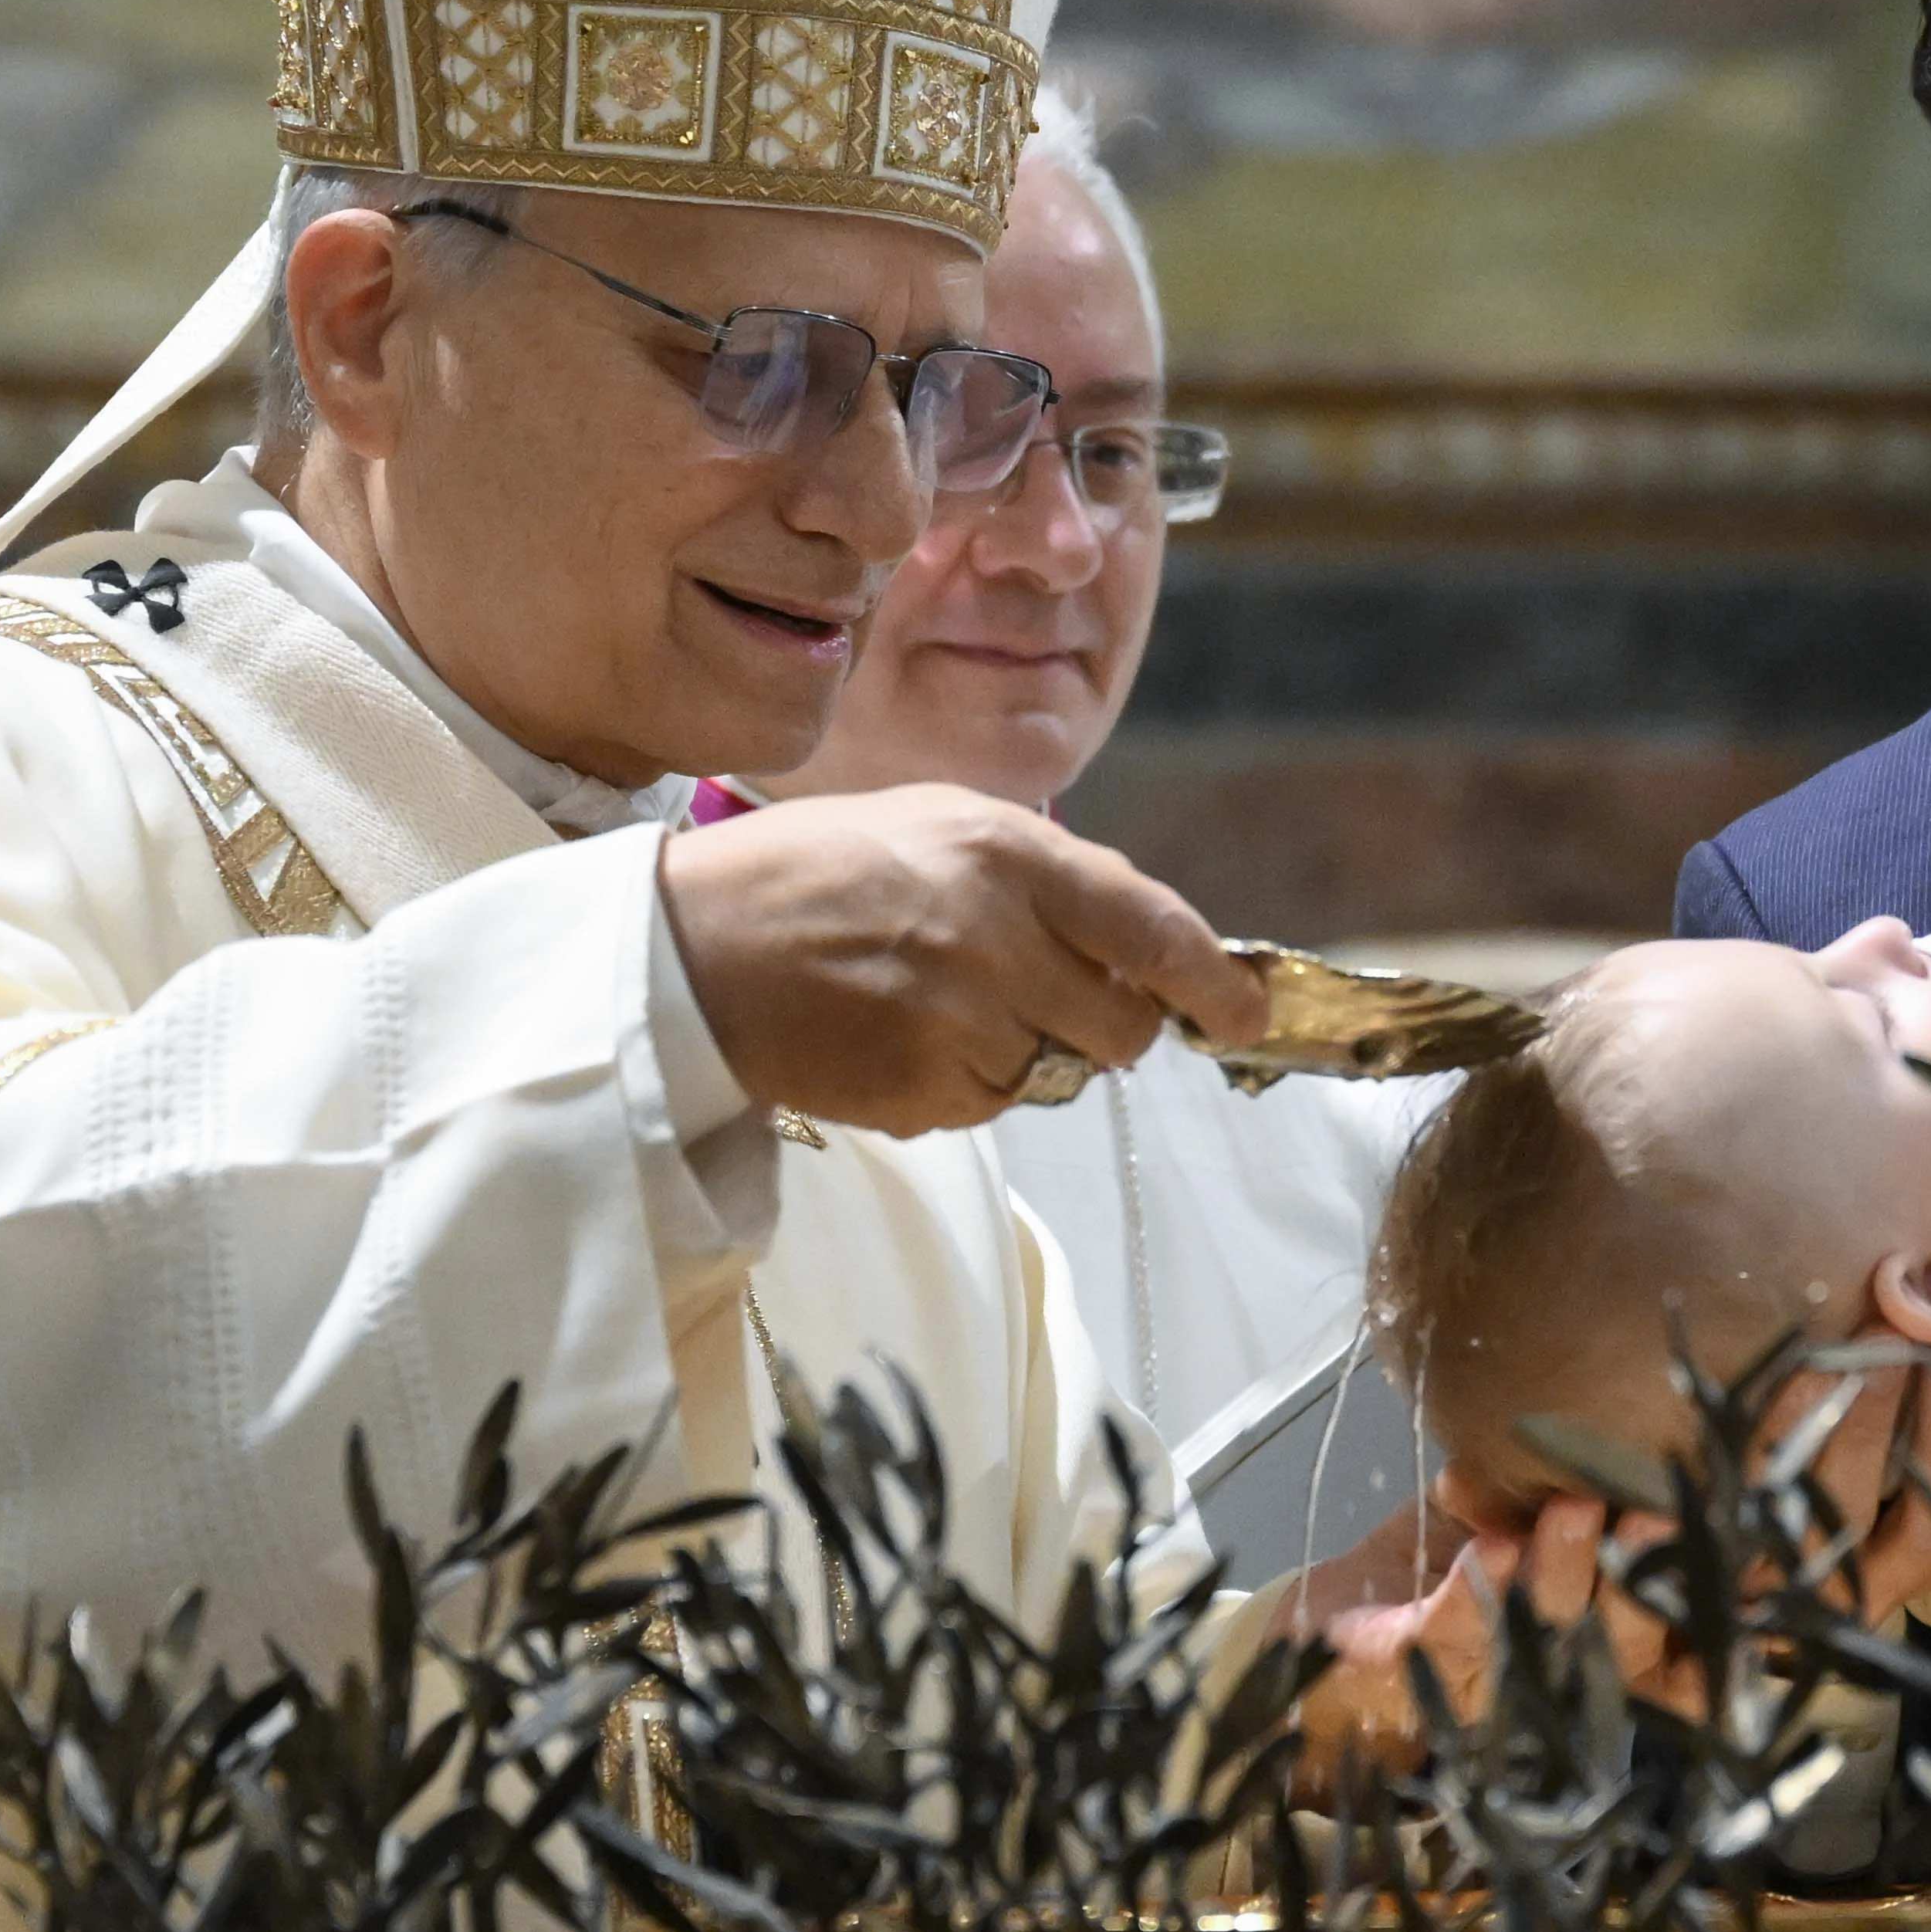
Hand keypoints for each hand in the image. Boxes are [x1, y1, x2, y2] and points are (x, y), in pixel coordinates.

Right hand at [660, 785, 1268, 1135]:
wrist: (683, 948)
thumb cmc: (814, 873)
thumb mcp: (937, 823)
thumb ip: (1046, 874)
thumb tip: (1144, 940)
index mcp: (1008, 853)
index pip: (1153, 928)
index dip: (1216, 981)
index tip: (1247, 1012)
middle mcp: (995, 936)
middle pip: (1122, 1025)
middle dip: (1105, 1026)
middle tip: (1038, 1000)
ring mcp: (956, 1020)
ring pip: (1053, 1072)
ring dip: (1019, 1052)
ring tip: (929, 1003)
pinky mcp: (918, 1091)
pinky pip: (987, 1108)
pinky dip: (961, 1085)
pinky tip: (896, 1037)